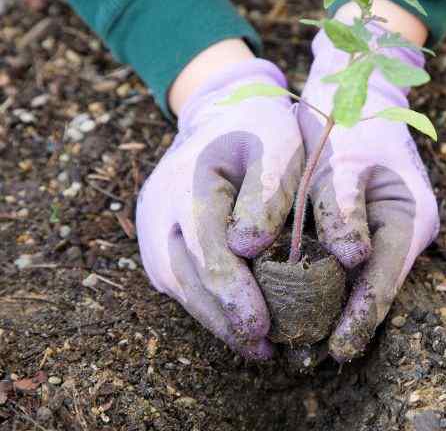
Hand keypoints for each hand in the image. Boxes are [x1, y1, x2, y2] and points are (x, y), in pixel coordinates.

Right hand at [136, 59, 302, 359]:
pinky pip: (179, 279)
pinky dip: (207, 304)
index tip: (261, 327)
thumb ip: (268, 191)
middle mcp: (159, 208)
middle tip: (263, 349)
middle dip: (225, 318)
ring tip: (255, 347)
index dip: (233, 292)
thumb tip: (247, 248)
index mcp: (190, 181)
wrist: (223, 111)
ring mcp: (152, 226)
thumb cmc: (260, 128)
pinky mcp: (158, 239)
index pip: (207, 249)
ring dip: (215, 319)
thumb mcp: (278, 145)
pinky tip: (237, 322)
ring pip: (179, 284)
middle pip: (187, 276)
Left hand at [298, 25, 439, 361]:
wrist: (357, 86)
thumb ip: (345, 209)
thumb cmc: (351, 118)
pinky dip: (328, 282)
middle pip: (377, 287)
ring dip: (336, 306)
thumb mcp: (344, 160)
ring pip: (363, 279)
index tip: (336, 349)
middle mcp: (405, 229)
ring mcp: (389, 228)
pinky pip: (350, 263)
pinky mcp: (369, 224)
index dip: (361, 317)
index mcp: (411, 216)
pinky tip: (301, 299)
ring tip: (304, 338)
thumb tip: (351, 259)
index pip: (384, 279)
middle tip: (312, 355)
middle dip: (347, 320)